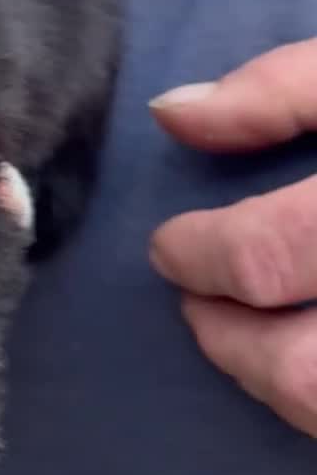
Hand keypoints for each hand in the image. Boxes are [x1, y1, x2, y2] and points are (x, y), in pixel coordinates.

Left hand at [150, 40, 316, 435]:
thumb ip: (284, 87)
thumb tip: (172, 114)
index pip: (268, 258)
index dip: (204, 257)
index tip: (172, 249)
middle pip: (308, 375)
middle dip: (237, 348)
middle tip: (202, 309)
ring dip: (284, 387)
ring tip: (253, 336)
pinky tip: (309, 355)